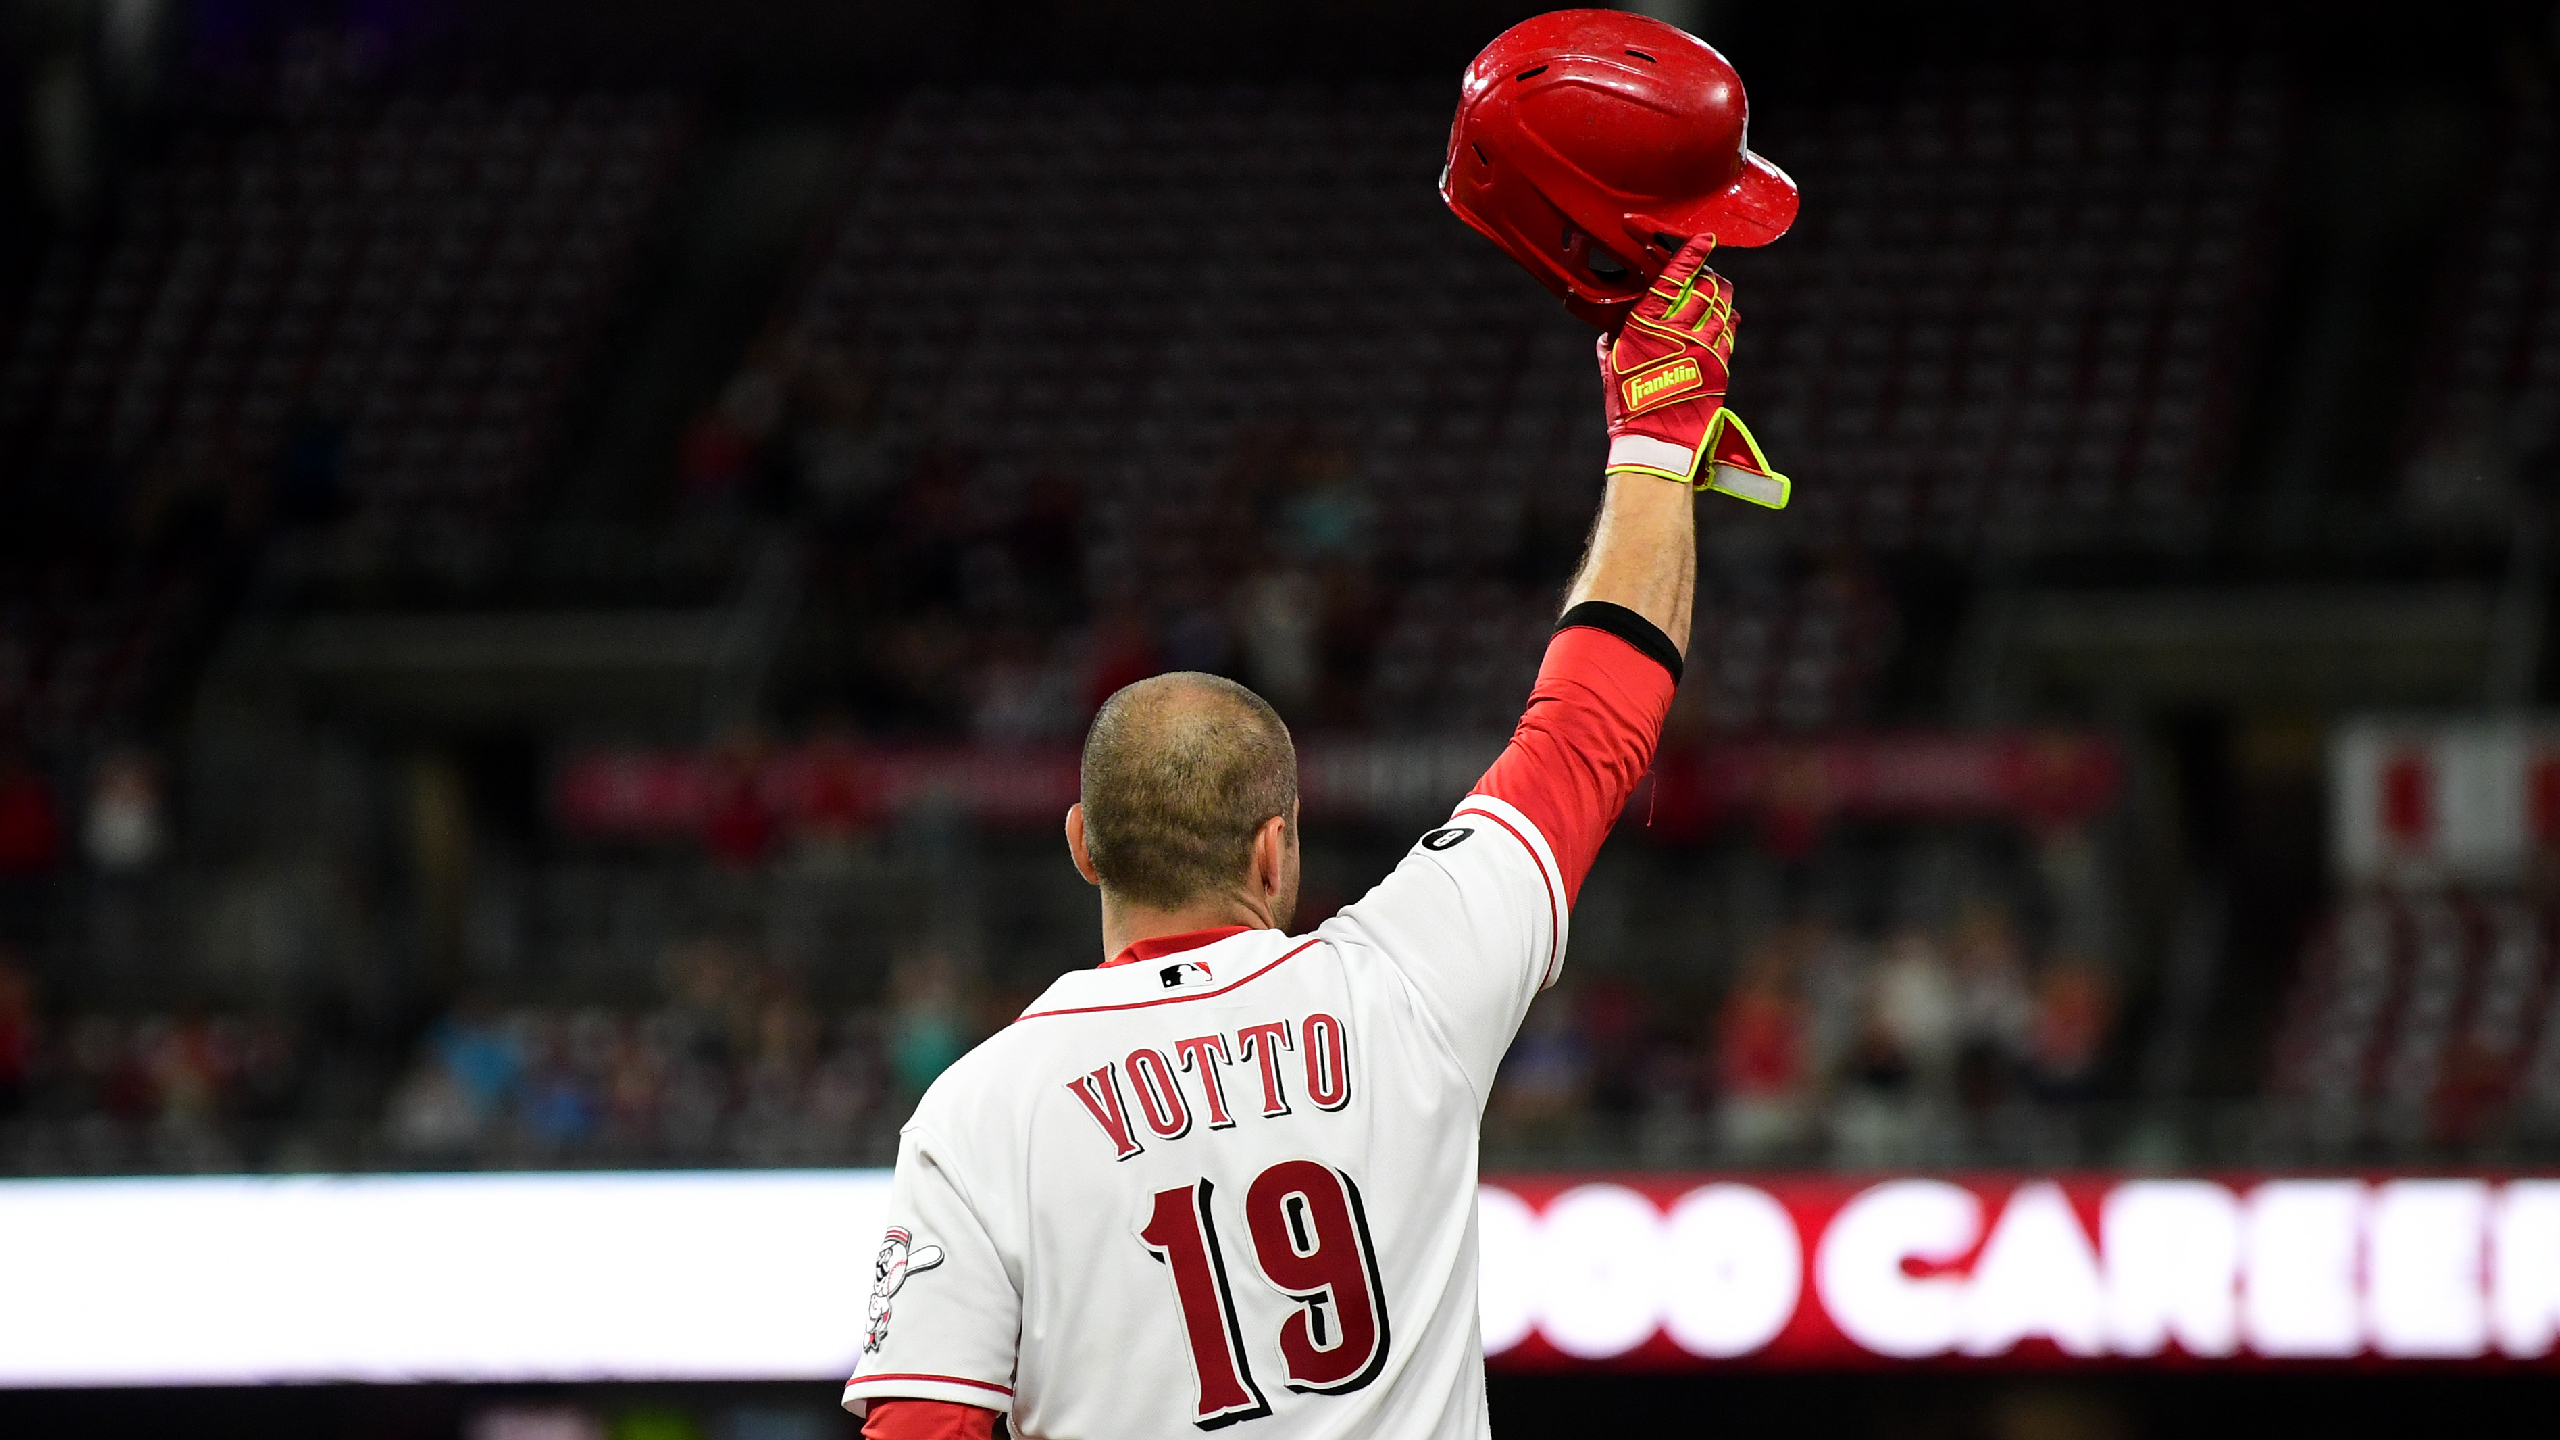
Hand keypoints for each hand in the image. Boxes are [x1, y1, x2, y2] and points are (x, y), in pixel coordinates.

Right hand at [1596, 235, 1788, 508]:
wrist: (1656, 440)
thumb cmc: (1627, 407)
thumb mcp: (1611, 368)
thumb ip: (1613, 344)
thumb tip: (1611, 333)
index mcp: (1644, 324)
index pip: (1672, 278)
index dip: (1691, 254)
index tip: (1705, 239)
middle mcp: (1675, 330)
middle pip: (1704, 287)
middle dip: (1708, 275)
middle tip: (1708, 271)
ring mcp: (1702, 346)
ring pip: (1722, 306)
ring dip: (1723, 293)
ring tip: (1721, 288)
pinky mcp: (1719, 364)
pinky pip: (1730, 331)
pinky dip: (1730, 319)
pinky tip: (1729, 315)